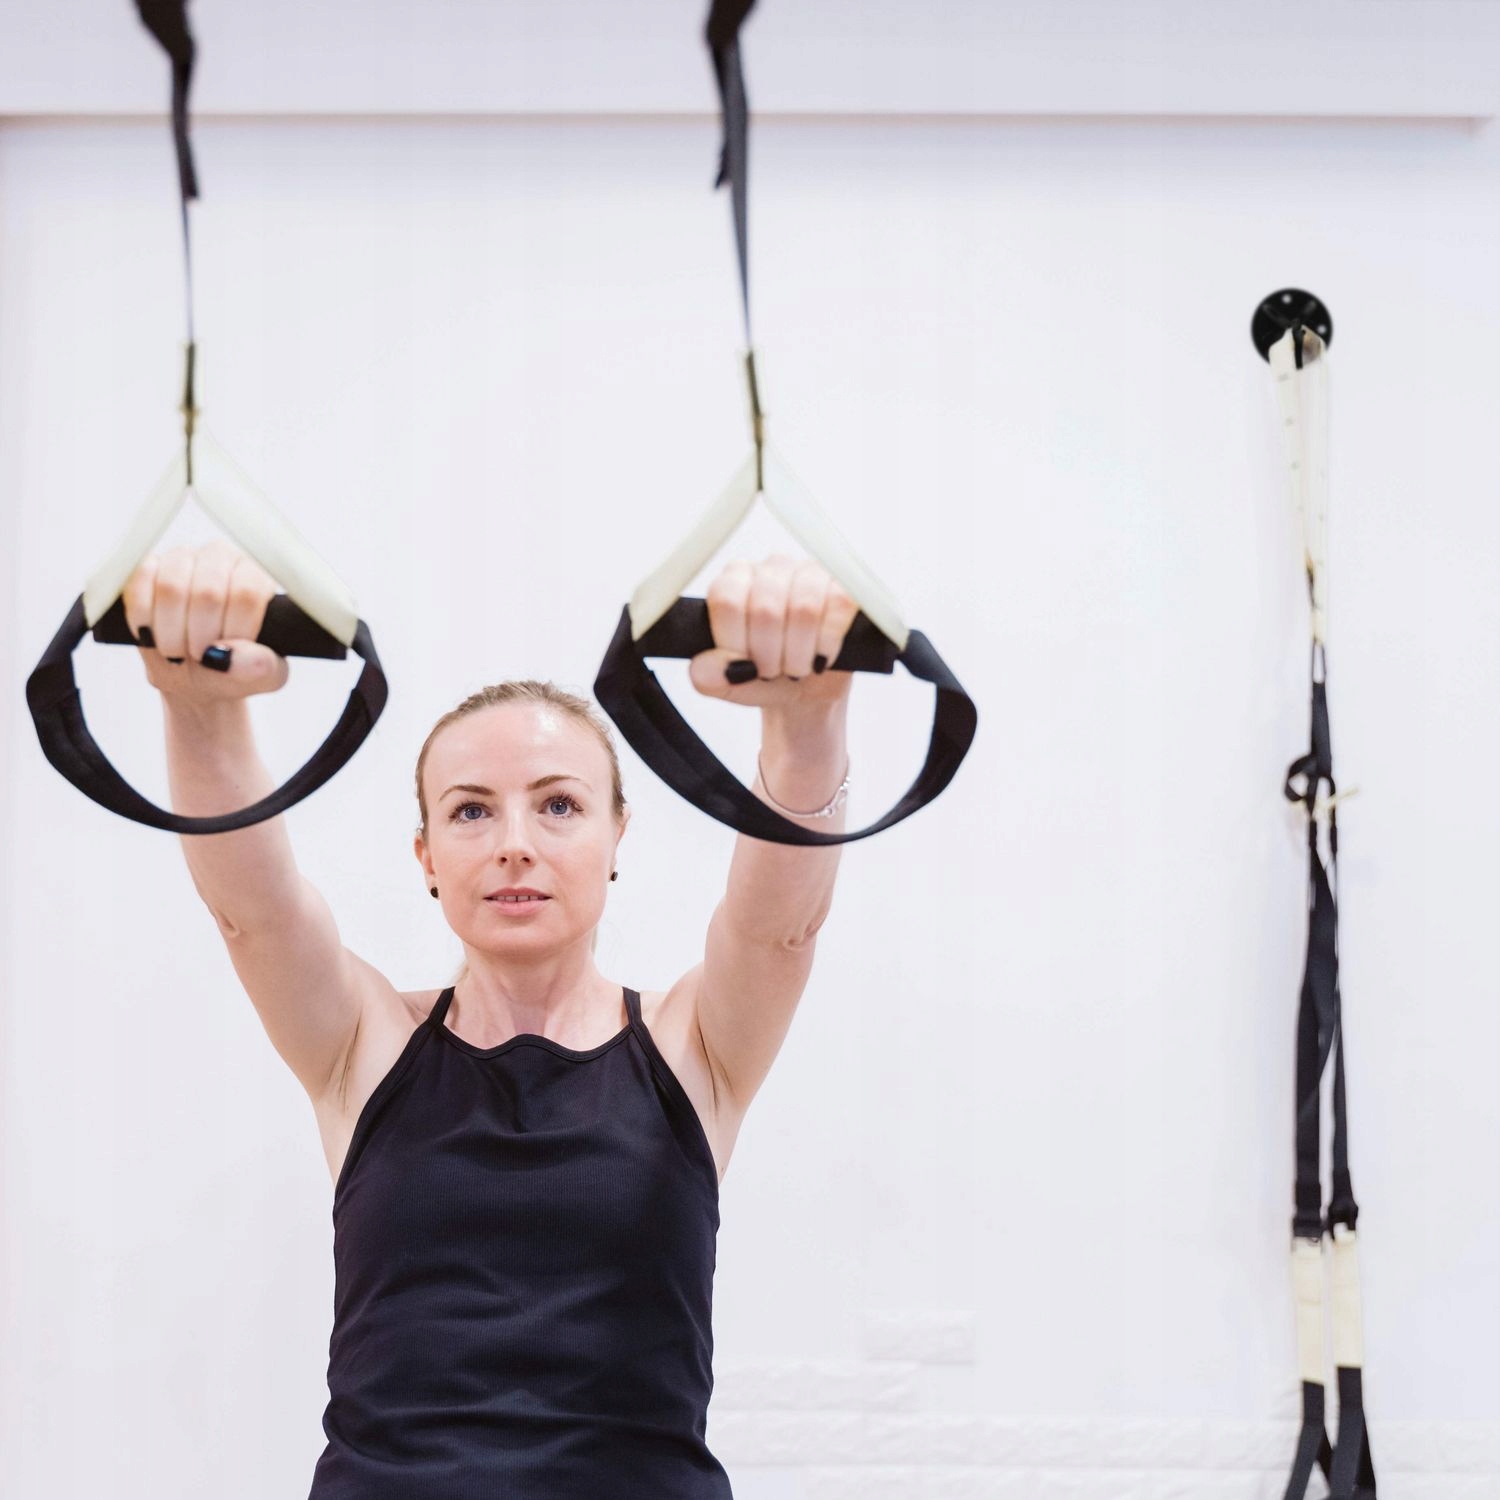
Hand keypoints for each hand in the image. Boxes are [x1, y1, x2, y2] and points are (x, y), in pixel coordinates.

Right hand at [123, 539, 289, 702]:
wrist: (198, 672)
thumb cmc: (235, 667)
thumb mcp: (260, 677)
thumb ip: (259, 667)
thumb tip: (242, 657)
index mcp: (258, 578)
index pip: (246, 593)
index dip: (231, 631)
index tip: (225, 654)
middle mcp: (222, 558)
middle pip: (208, 592)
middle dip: (199, 637)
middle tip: (198, 657)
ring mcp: (182, 557)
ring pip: (171, 587)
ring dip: (170, 631)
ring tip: (177, 651)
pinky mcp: (147, 565)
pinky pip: (138, 582)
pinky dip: (141, 618)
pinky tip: (151, 636)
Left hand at [689, 555, 857, 710]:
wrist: (808, 691)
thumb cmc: (766, 678)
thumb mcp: (732, 686)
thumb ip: (711, 678)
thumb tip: (705, 668)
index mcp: (733, 582)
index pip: (727, 599)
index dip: (736, 643)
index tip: (743, 666)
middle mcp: (770, 568)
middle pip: (766, 608)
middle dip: (770, 657)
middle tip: (772, 673)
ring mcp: (810, 572)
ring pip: (804, 608)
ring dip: (799, 655)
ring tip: (796, 668)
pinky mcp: (845, 585)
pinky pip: (839, 605)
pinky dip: (828, 643)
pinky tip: (821, 658)